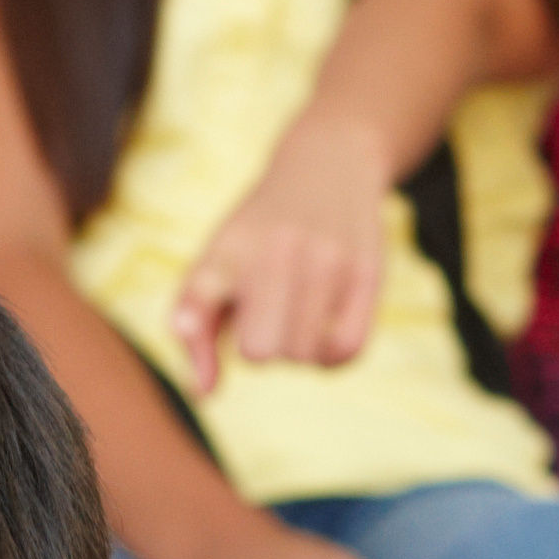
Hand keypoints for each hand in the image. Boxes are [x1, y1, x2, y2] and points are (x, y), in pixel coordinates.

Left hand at [173, 120, 400, 390]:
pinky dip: (331, 357)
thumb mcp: (217, 263)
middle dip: (260, 351)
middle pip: (259, 352)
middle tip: (267, 322)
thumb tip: (204, 394)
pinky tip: (324, 336)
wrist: (329, 164)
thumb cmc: (260, 232)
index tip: (192, 330)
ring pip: (303, 354)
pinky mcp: (366, 272)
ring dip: (297, 352)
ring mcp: (325, 259)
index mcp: (228, 247)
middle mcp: (275, 249)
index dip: (194, 326)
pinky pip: (347, 350)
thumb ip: (197, 329)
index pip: (200, 295)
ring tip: (297, 320)